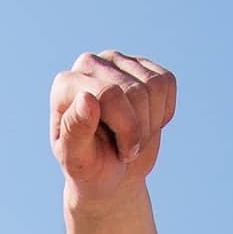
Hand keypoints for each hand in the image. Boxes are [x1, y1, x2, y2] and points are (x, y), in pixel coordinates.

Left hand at [49, 51, 175, 202]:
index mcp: (65, 85)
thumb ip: (75, 131)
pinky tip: (145, 122)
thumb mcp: (79, 161)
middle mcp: (88, 64)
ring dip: (152, 123)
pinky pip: (166, 82)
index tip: (122, 154)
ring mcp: (115, 61)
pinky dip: (164, 111)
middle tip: (128, 151)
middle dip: (139, 131)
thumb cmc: (91, 169)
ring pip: (154, 85)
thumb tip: (86, 98)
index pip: (110, 93)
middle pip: (135, 91)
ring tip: (133, 138)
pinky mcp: (140, 64)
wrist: (111, 172)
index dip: (126, 129)